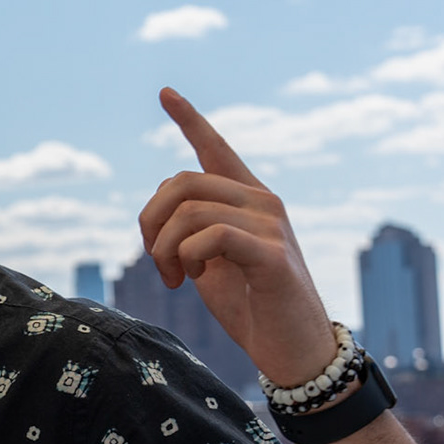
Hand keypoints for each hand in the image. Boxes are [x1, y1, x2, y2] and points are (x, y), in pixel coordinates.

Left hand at [140, 87, 336, 386]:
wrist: (294, 350)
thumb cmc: (252, 307)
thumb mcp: (211, 265)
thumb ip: (192, 233)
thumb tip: (162, 217)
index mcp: (247, 200)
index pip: (216, 149)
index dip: (189, 120)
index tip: (165, 93)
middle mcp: (262, 202)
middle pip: (181, 183)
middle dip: (150, 222)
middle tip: (156, 261)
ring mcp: (270, 226)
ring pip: (188, 211)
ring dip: (164, 249)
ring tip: (173, 278)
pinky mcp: (272, 255)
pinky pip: (210, 236)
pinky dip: (187, 258)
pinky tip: (193, 279)